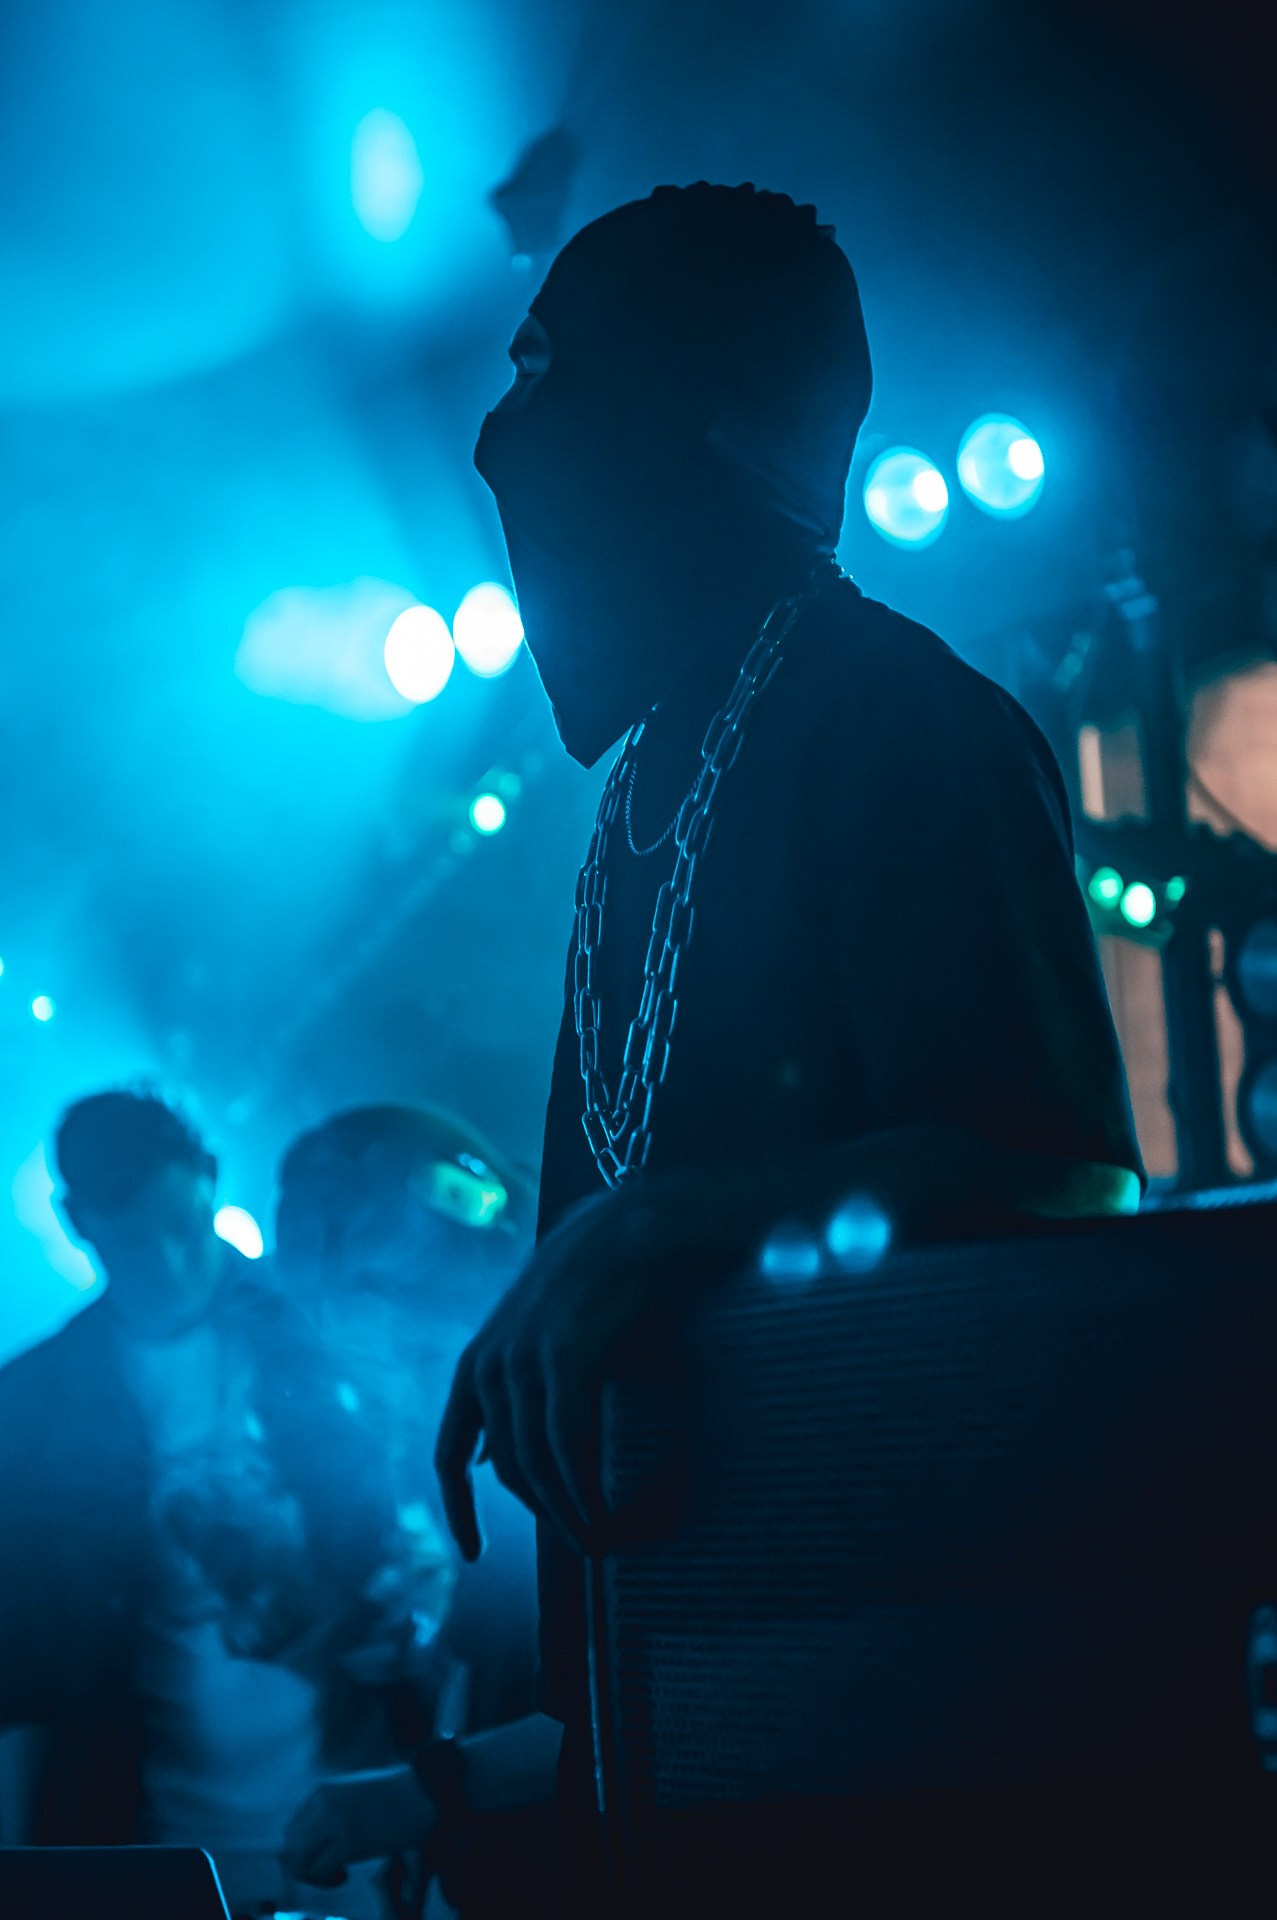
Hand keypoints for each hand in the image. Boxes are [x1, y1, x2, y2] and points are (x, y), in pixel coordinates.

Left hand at [280, 1765, 435, 1887]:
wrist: (425, 1789)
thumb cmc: (396, 1794)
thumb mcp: (355, 1793)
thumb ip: (331, 1811)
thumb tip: (314, 1837)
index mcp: (322, 1792)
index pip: (291, 1829)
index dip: (302, 1851)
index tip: (322, 1858)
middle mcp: (322, 1804)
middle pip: (289, 1847)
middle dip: (302, 1867)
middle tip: (324, 1874)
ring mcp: (334, 1821)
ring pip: (298, 1860)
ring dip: (311, 1876)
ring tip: (334, 1876)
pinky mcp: (349, 1840)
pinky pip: (319, 1869)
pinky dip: (326, 1880)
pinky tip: (344, 1876)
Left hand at [434, 1180, 715, 1558]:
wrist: (629, 1228)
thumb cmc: (593, 1287)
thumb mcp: (542, 1345)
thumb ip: (519, 1400)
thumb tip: (496, 1462)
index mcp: (474, 1366)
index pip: (450, 1454)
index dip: (458, 1509)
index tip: (471, 1554)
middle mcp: (489, 1365)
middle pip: (507, 1467)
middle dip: (544, 1513)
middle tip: (583, 1545)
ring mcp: (524, 1360)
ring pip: (537, 1462)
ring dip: (569, 1508)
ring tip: (599, 1537)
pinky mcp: (565, 1357)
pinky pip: (569, 1442)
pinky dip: (585, 1483)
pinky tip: (602, 1507)